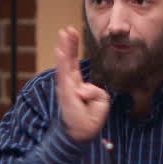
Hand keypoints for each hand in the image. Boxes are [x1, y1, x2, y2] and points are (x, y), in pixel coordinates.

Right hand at [55, 27, 109, 142]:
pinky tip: (60, 51)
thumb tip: (83, 90)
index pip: (74, 63)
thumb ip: (97, 92)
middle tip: (67, 29)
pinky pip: (64, 75)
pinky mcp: (66, 93)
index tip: (72, 32)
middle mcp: (69, 84)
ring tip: (64, 34)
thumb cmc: (90, 119)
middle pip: (69, 60)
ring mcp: (66, 88)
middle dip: (68, 44)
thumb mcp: (102, 102)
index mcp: (77, 85)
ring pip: (65, 64)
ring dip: (65, 48)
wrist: (81, 134)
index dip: (73, 48)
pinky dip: (62, 62)